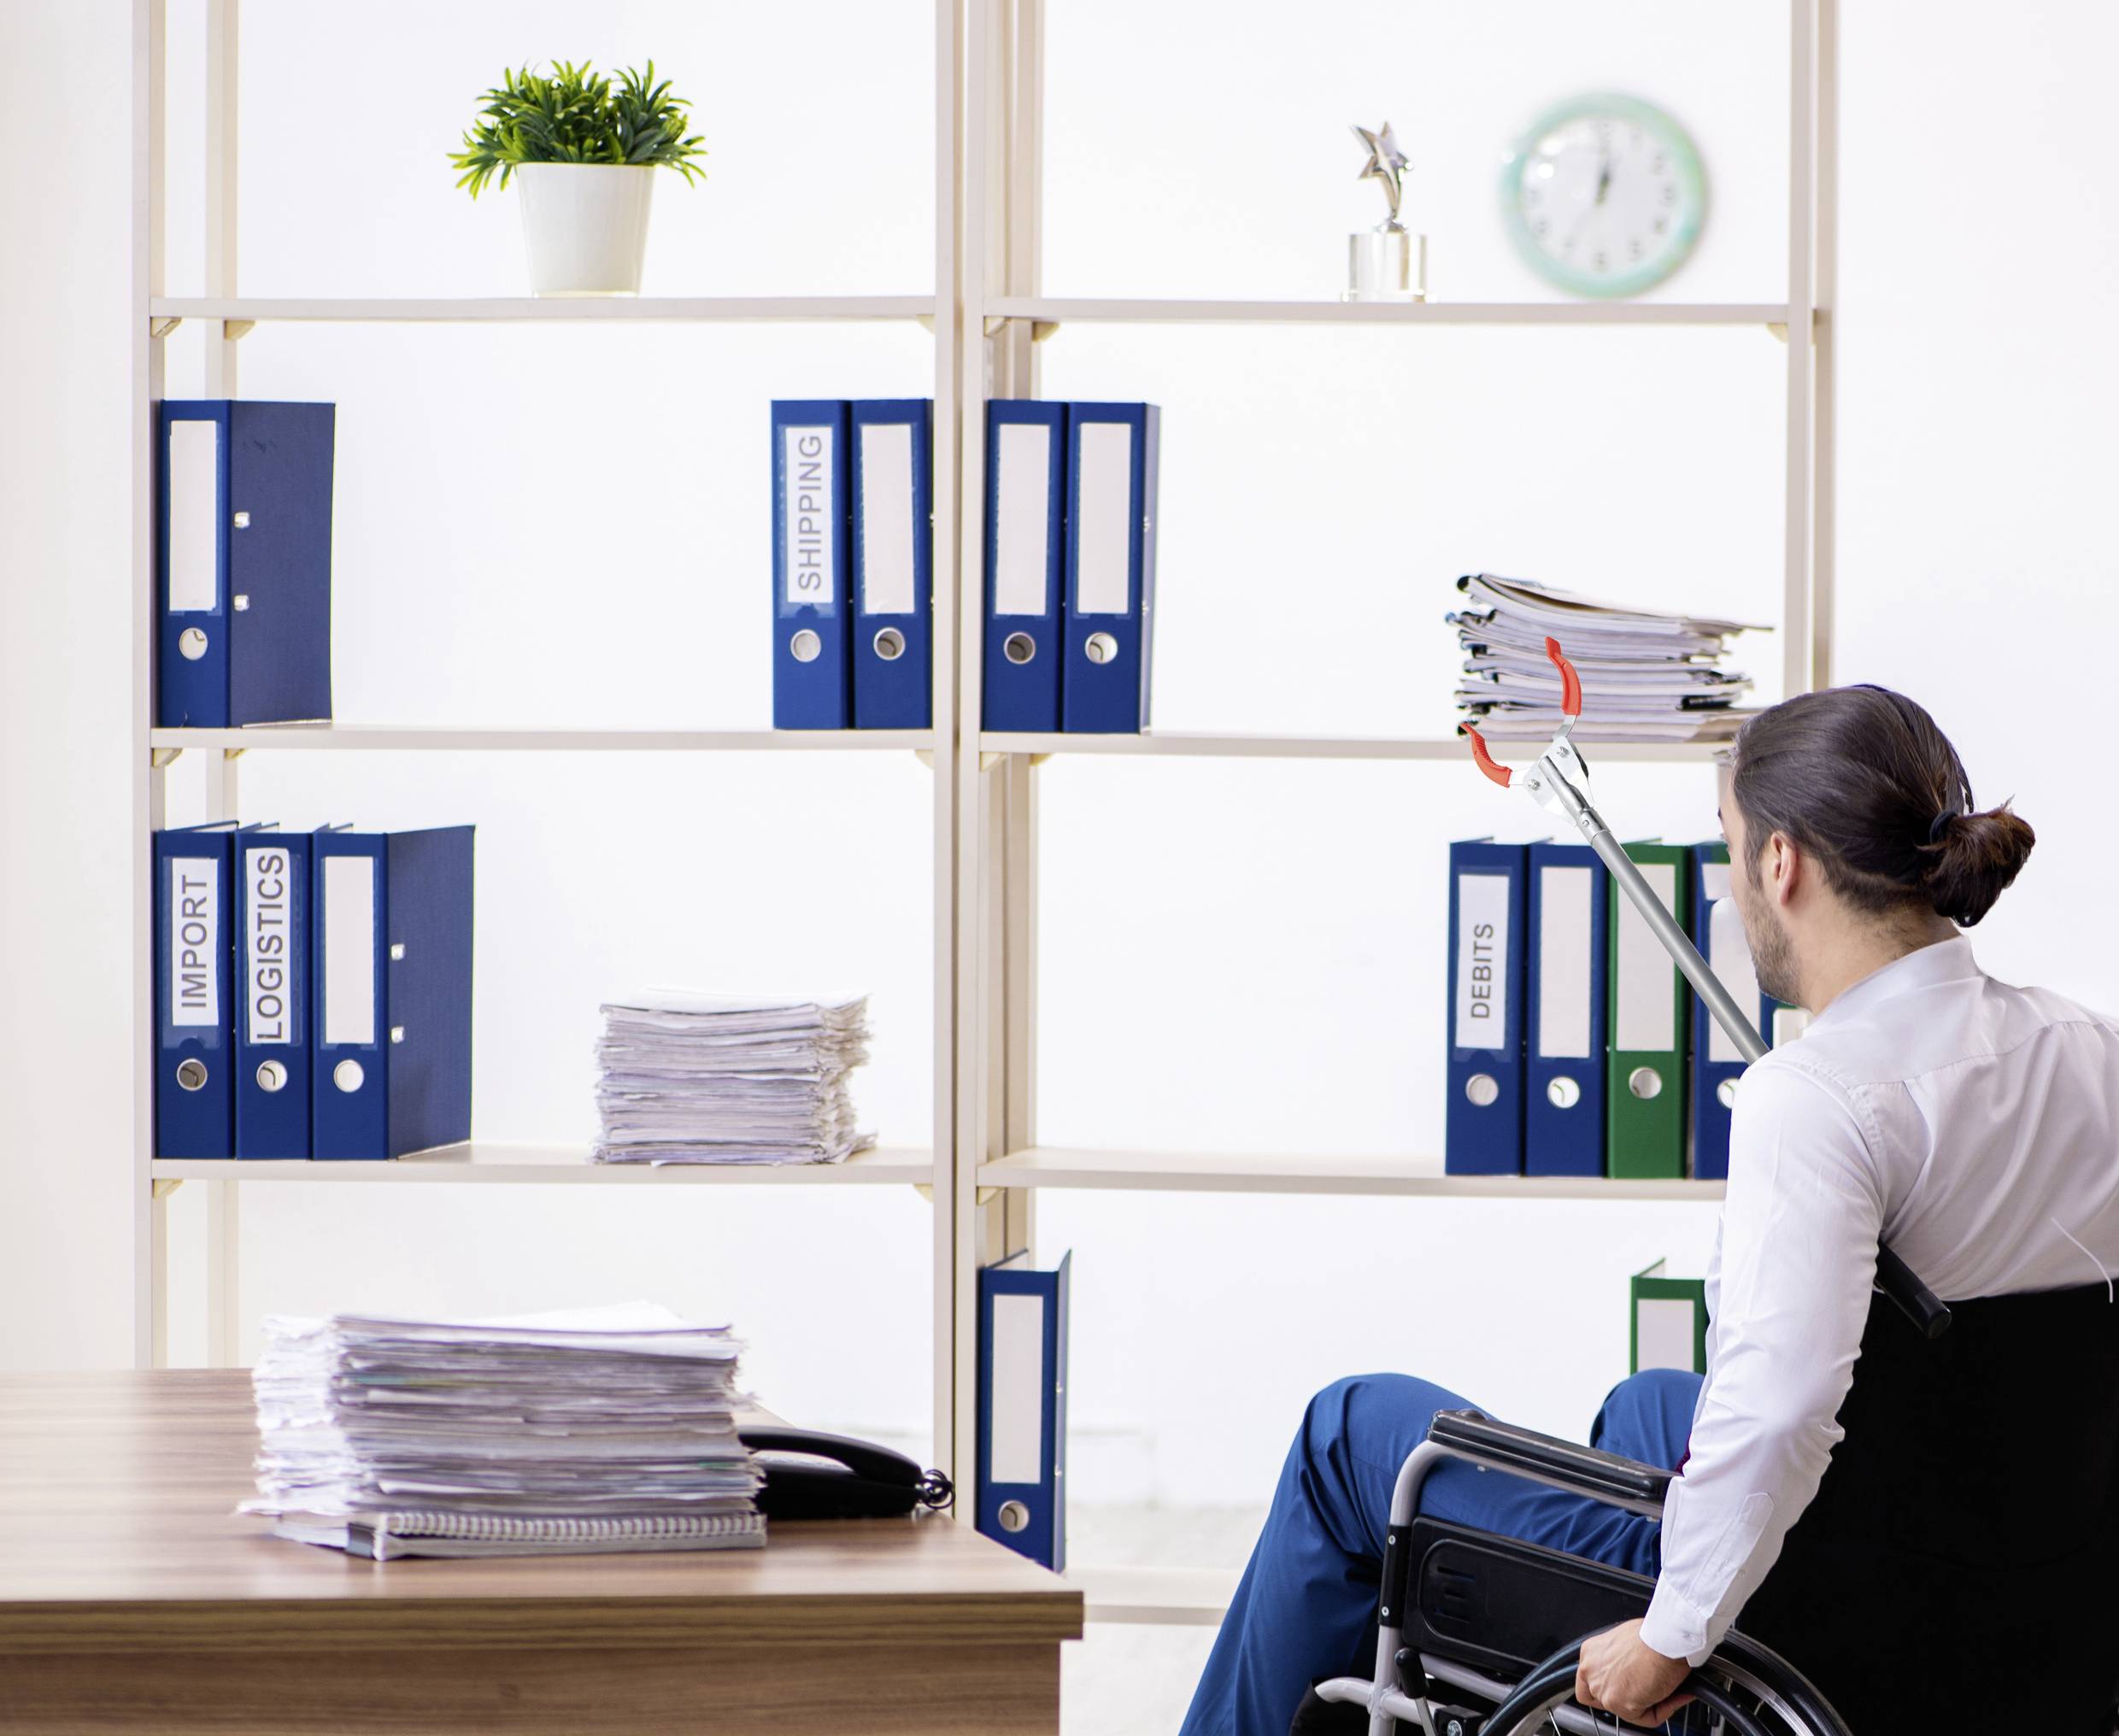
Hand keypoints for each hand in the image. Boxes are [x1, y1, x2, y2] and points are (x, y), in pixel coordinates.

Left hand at [1575, 1619, 1691, 1726]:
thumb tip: (1637, 1667)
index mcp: (1591, 1652)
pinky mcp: (1618, 1703)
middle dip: (1627, 1698)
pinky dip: (1661, 1711)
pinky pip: (1644, 1718)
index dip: (1608, 1687)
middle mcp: (1591, 1670)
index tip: (1624, 1688)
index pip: (1588, 1680)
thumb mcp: (1627, 1638)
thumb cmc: (1652, 1633)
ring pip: (1624, 1710)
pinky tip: (1672, 1697)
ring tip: (1666, 1691)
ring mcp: (1602, 1689)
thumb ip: (1623, 1657)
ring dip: (1647, 1705)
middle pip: (1603, 1698)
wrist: (1663, 1639)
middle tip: (1649, 1691)